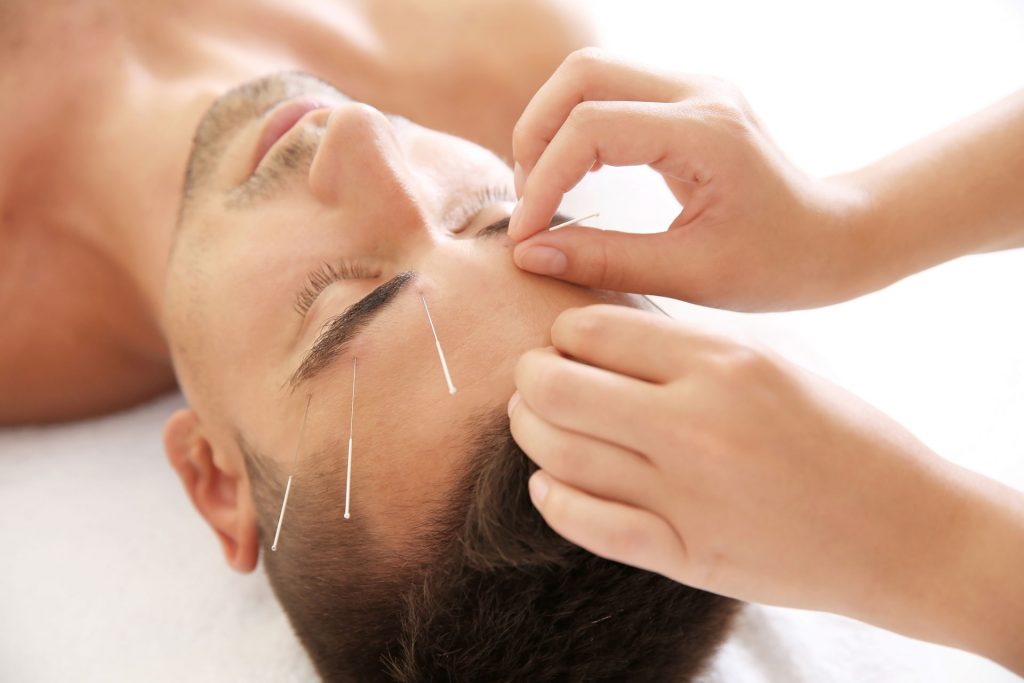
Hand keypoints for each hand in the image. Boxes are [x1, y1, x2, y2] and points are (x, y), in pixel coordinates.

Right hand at [508, 48, 867, 310]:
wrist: (834, 237)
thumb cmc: (778, 263)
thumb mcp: (691, 275)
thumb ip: (605, 262)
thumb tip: (528, 253)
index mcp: (707, 132)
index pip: (592, 127)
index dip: (544, 180)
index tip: (526, 235)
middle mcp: (699, 91)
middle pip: (581, 74)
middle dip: (536, 133)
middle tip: (530, 200)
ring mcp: (694, 86)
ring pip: (590, 74)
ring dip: (552, 126)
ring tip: (545, 191)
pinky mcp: (687, 97)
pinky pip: (611, 91)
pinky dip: (577, 128)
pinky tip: (575, 177)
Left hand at [509, 304, 1023, 668]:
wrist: (903, 531)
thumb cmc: (841, 434)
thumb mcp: (773, 363)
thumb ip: (688, 348)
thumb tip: (600, 333)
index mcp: (722, 363)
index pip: (593, 330)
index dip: (562, 331)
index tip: (563, 340)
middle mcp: (695, 425)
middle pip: (557, 389)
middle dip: (529, 377)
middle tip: (533, 377)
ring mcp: (687, 497)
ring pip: (560, 455)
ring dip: (531, 432)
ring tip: (535, 422)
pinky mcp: (685, 555)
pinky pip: (586, 524)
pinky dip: (552, 498)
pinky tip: (548, 483)